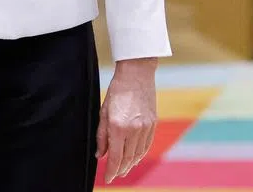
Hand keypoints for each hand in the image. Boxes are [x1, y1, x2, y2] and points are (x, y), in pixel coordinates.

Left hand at [96, 57, 157, 182]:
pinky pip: (146, 145)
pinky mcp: (153, 124)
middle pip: (127, 159)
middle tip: (114, 175)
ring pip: (138, 154)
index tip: (107, 178)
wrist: (137, 74)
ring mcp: (145, 127)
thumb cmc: (117, 91)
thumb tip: (100, 154)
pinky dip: (140, 155)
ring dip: (130, 164)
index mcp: (118, 126)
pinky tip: (135, 158)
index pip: (115, 157)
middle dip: (120, 169)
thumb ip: (101, 135)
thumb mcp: (103, 112)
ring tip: (124, 169)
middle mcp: (133, 129)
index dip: (111, 171)